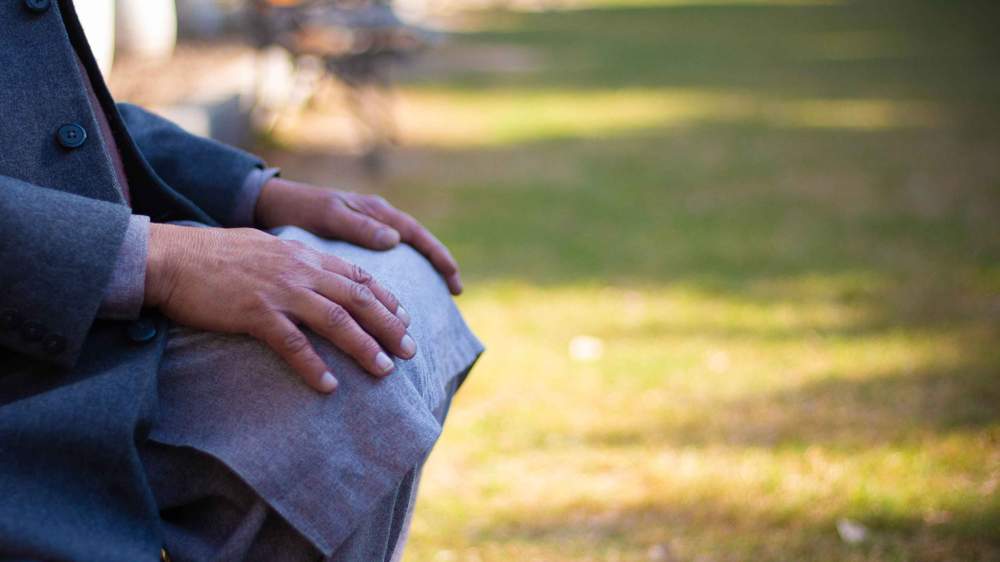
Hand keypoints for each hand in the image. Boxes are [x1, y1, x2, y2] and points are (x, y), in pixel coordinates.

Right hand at [145, 223, 414, 392]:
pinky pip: (292, 344)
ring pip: (335, 320)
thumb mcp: (265, 248)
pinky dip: (314, 366)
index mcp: (302, 255)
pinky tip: (329, 386)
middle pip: (357, 298)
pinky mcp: (254, 313)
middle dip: (389, 325)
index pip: (356, 275)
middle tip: (410, 350)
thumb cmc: (213, 255)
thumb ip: (294, 261)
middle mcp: (298, 270)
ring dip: (363, 346)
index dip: (385, 298)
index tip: (405, 318)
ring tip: (384, 370)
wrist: (169, 257)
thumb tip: (317, 276)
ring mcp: (278, 291)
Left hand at [254, 178, 462, 294]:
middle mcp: (375, 220)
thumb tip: (395, 240)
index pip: (416, 234)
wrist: (268, 205)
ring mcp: (366, 232)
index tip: (454, 279)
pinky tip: (393, 302)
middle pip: (416, 246)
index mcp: (374, 211)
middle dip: (438, 268)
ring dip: (418, 276)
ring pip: (402, 256)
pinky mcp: (352, 246)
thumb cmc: (296, 208)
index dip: (438, 256)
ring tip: (432, 301)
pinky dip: (393, 281)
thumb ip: (358, 226)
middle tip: (456, 293)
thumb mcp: (327, 214)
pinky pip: (381, 264)